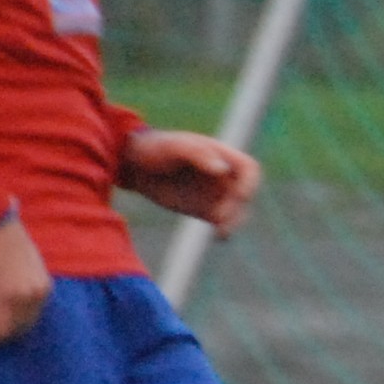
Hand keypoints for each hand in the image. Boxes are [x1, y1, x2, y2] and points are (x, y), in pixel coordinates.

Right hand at [0, 212, 51, 350]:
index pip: (32, 319)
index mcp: (44, 287)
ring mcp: (22, 298)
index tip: (1, 334)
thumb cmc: (2, 240)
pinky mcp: (3, 298)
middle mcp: (38, 295)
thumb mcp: (25, 264)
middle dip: (4, 335)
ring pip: (8, 331)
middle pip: (22, 328)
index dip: (15, 329)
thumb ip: (24, 284)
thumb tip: (11, 299)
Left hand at [120, 129, 262, 235]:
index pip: (249, 169)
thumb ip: (198, 154)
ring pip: (237, 211)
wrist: (133, 165)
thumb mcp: (174, 147)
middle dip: (237, 207)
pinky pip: (223, 223)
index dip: (250, 183)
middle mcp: (224, 176)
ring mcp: (216, 194)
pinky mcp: (205, 210)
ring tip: (220, 233)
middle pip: (245, 194)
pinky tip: (218, 237)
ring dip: (234, 222)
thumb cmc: (154, 148)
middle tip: (220, 217)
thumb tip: (222, 170)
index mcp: (221, 156)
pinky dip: (225, 231)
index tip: (239, 195)